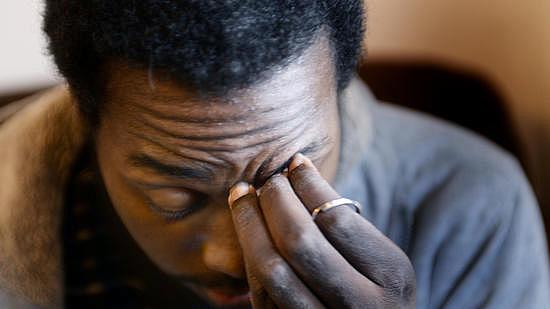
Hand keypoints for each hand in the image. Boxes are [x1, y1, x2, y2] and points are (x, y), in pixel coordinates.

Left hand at [228, 154, 415, 307]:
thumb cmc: (377, 292)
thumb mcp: (381, 261)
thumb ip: (349, 228)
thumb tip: (296, 169)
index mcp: (391, 277)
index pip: (338, 219)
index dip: (309, 184)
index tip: (295, 161)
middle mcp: (361, 306)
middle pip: (300, 242)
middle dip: (276, 201)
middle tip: (269, 180)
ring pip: (272, 270)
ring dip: (249, 224)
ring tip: (243, 196)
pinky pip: (261, 293)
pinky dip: (250, 256)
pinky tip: (247, 231)